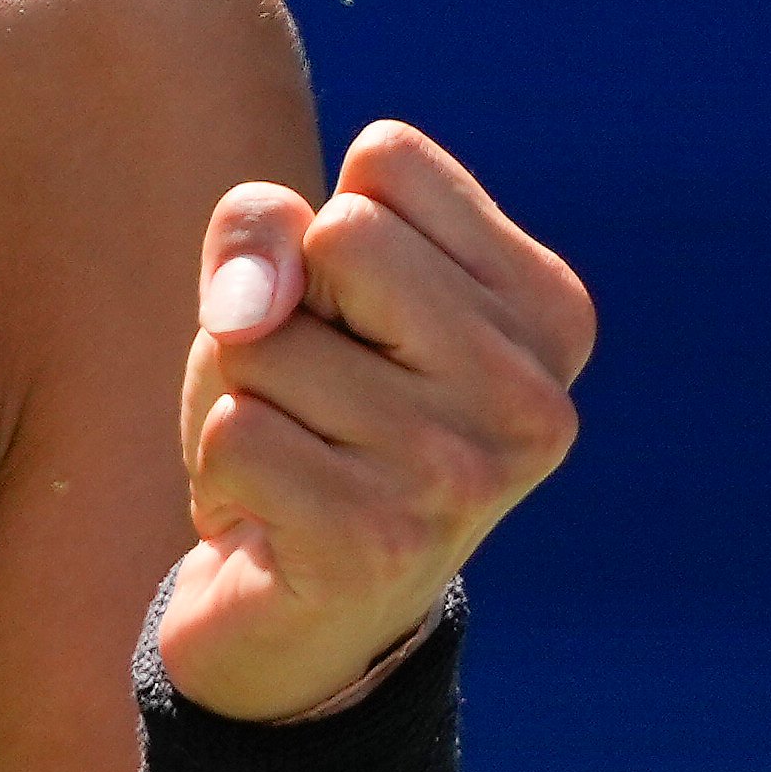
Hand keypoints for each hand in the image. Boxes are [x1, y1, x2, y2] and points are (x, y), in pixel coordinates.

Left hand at [156, 119, 593, 720]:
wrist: (300, 612)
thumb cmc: (305, 412)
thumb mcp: (288, 283)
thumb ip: (261, 226)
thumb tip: (250, 305)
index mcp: (547, 308)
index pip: (389, 160)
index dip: (331, 232)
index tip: (359, 322)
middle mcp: (535, 394)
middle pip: (338, 235)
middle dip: (287, 308)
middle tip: (318, 397)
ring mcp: (465, 474)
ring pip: (266, 339)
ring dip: (246, 394)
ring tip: (300, 458)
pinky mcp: (379, 544)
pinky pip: (234, 431)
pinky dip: (222, 469)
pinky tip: (276, 516)